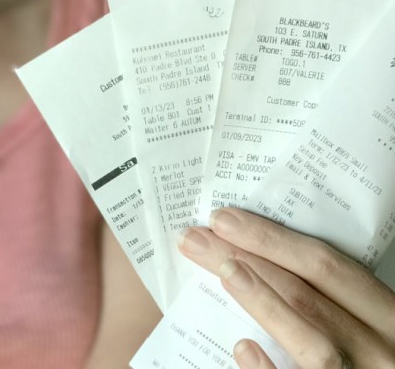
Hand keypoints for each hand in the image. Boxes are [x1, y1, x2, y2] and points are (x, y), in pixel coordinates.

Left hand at [178, 208, 394, 368]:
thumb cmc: (361, 358)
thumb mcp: (359, 326)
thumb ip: (322, 301)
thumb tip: (248, 261)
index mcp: (385, 318)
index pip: (328, 267)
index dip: (274, 240)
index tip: (224, 220)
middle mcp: (381, 349)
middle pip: (309, 293)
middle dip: (251, 257)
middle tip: (199, 238)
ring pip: (314, 342)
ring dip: (264, 302)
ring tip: (222, 273)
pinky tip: (242, 348)